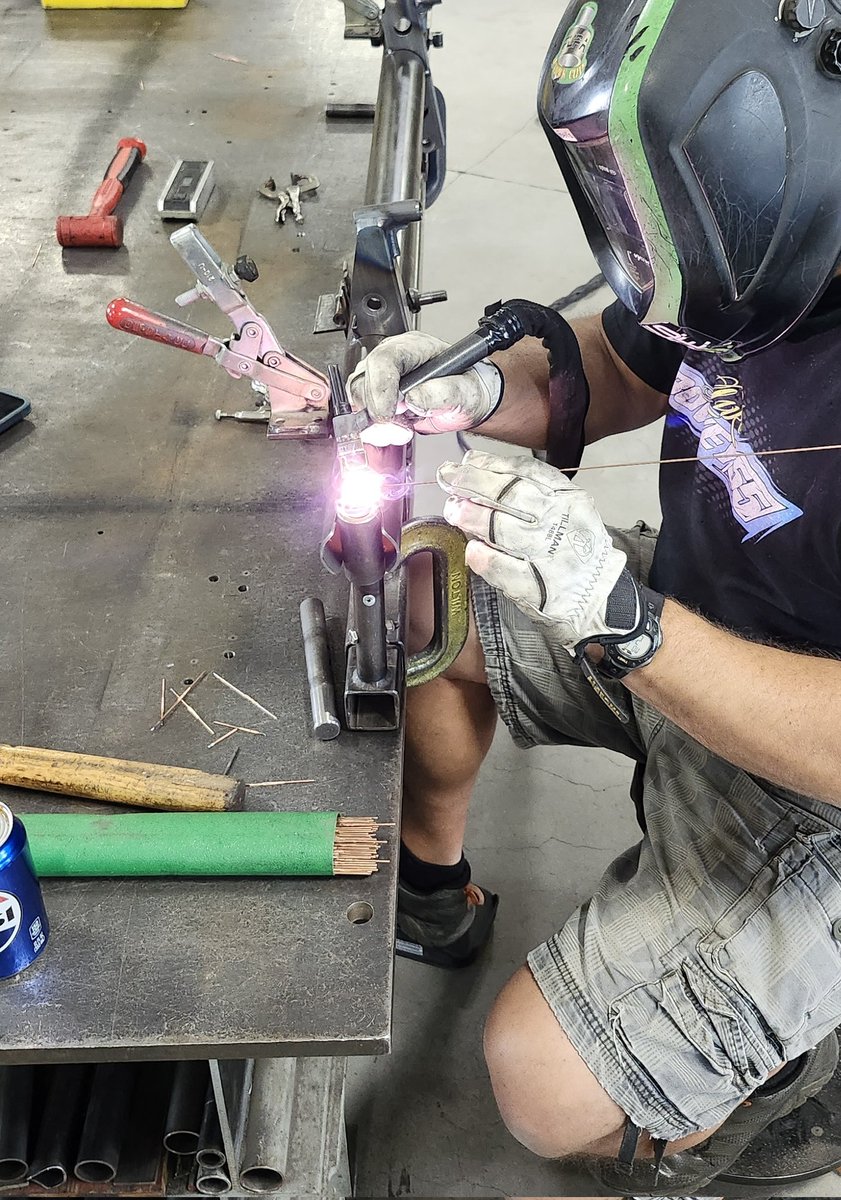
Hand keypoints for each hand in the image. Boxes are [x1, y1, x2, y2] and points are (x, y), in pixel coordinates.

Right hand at [347, 331, 502, 434]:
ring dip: (375, 421)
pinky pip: (362, 410)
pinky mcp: (379, 396)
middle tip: (400, 427)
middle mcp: (394, 358)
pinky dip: (374, 427)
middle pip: (363, 379)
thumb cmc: (468, 389)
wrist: (468, 402)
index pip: (383, 360)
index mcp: (414, 347)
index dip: (380, 389)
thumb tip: (413, 398)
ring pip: (358, 396)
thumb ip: (443, 393)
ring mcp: (383, 377)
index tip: (388, 414)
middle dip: (378, 410)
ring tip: (402, 429)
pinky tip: (395, 429)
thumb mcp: (466, 392)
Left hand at [439, 451, 643, 654]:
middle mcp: (560, 522)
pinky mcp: (540, 588)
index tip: (467, 460)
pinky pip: (507, 570)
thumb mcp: (566, 510)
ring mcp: (549, 555)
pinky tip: (472, 551)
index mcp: (567, 498)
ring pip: (505, 529)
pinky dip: (487, 559)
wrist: (602, 598)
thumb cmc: (575, 550)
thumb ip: (529, 492)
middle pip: (511, 495)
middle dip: (475, 483)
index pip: (526, 472)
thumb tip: (478, 470)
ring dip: (474, 518)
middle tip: (450, 479)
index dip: (492, 464)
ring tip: (454, 511)